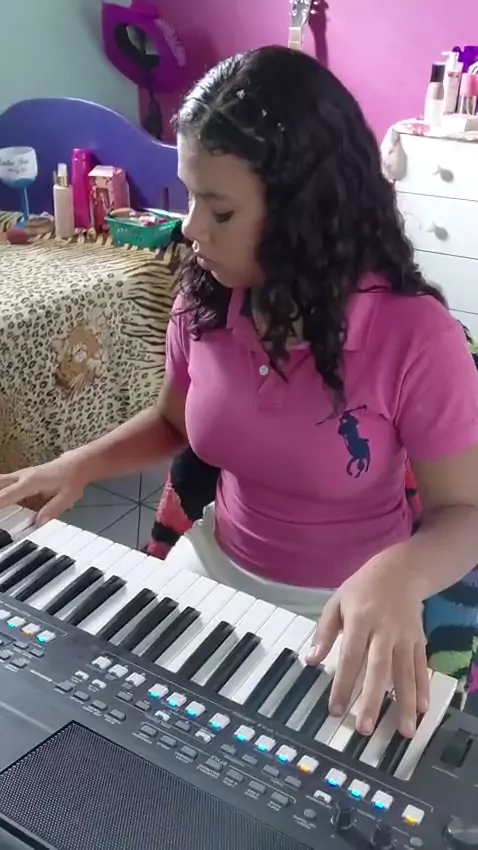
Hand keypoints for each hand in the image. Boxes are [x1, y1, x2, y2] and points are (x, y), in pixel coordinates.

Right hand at [0, 453, 88, 525]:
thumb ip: (51, 510)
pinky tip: (7, 505)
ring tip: (3, 512)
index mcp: (30, 482)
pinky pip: (7, 484)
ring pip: (1, 482)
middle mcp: (23, 477)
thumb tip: (38, 522)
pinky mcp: (24, 477)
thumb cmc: (72, 478)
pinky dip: (3, 491)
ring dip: (0, 493)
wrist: (78, 464)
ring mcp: (22, 476)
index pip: (6, 495)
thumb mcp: (67, 497)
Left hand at [306, 556, 428, 737]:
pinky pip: (420, 666)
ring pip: (404, 672)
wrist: (400, 571)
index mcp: (359, 621)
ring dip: (404, 702)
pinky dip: (423, 688)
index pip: (349, 657)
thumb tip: (311, 659)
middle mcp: (384, 631)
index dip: (343, 684)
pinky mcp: (419, 639)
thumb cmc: (362, 588)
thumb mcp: (336, 602)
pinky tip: (421, 709)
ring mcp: (404, 636)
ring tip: (404, 731)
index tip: (336, 710)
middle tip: (366, 728)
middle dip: (372, 700)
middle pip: (378, 669)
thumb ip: (324, 632)